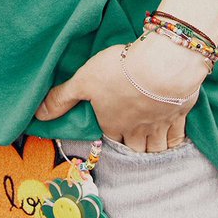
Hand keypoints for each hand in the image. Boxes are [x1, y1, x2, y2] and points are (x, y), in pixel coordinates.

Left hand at [34, 34, 207, 152]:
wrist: (160, 68)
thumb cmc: (118, 71)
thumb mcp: (82, 80)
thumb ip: (61, 98)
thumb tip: (38, 116)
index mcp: (112, 122)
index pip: (110, 136)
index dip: (110, 134)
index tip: (112, 132)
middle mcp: (136, 130)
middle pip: (135, 147)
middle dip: (133, 147)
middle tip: (133, 144)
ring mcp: (159, 124)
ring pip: (157, 147)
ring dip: (153, 149)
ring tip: (151, 147)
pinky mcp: (179, 115)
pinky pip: (177, 137)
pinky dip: (175, 142)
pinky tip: (174, 141)